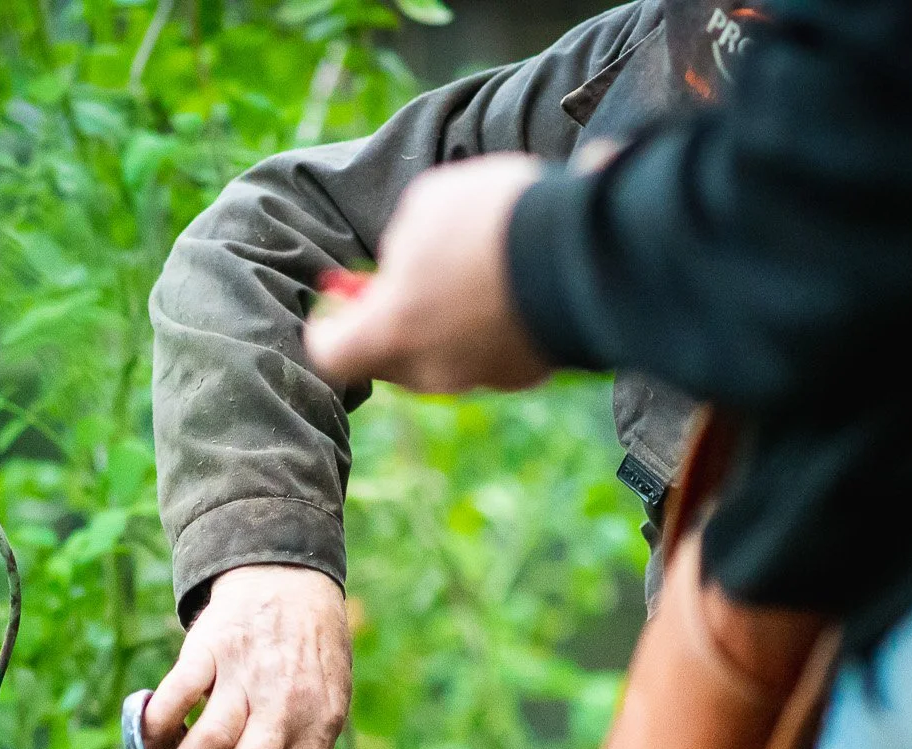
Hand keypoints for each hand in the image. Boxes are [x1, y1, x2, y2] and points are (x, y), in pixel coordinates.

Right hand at [140, 564, 350, 748]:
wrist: (290, 577)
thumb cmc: (306, 663)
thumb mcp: (317, 712)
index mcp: (321, 726)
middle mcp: (288, 703)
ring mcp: (247, 673)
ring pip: (208, 741)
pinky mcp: (211, 646)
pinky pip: (177, 695)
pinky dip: (158, 726)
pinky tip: (150, 743)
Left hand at [302, 154, 551, 394]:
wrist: (584, 251)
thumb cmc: (489, 222)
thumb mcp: (423, 209)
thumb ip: (401, 246)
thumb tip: (406, 267)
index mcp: (391, 333)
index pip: (330, 355)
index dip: (326, 326)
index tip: (336, 299)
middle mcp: (432, 370)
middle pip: (389, 358)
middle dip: (387, 318)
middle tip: (396, 278)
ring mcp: (482, 377)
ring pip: (442, 356)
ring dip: (440, 321)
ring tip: (461, 270)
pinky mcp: (526, 372)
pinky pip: (489, 352)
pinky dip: (486, 326)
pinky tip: (504, 284)